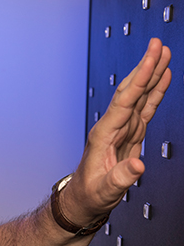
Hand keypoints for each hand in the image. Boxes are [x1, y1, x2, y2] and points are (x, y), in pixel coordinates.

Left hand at [64, 37, 170, 223]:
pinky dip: (153, 93)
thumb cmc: (89, 195)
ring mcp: (121, 129)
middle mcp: (112, 127)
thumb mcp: (104, 191)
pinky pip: (143, 109)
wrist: (82, 200)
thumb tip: (137, 165)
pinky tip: (161, 79)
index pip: (125, 100)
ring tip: (163, 54)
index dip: (141, 78)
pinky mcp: (128, 135)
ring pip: (138, 96)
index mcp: (104, 135)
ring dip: (151, 75)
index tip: (153, 58)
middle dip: (145, 67)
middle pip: (131, 91)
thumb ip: (120, 178)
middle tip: (159, 44)